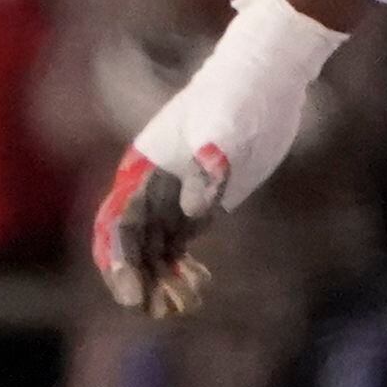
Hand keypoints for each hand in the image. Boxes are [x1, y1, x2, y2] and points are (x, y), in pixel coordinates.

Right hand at [92, 0, 347, 315]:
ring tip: (186, 304)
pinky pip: (178, 246)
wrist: (268, 76)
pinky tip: (198, 285)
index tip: (133, 294)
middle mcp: (152, 187)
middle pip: (132, 246)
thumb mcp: (228, 126)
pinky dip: (182, 269)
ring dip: (162, 280)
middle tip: (163, 310)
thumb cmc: (242, 95)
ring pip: (155, 251)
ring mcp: (175, 197)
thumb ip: (210, 163)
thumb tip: (194, 211)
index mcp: (145, 169)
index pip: (119, 224)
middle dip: (140, 280)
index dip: (119, 262)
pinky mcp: (200, 203)